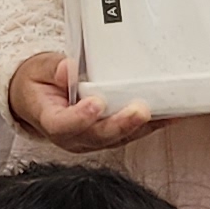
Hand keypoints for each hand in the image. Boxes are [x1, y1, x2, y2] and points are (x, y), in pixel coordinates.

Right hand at [7, 51, 163, 153]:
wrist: (39, 99)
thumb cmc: (40, 84)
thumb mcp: (40, 70)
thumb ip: (53, 69)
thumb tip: (68, 68)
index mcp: (51, 120)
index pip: (63, 125)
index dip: (81, 118)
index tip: (95, 103)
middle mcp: (74, 136)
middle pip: (98, 136)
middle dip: (121, 125)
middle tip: (139, 110)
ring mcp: (93, 139)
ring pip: (119, 138)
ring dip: (142, 127)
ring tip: (162, 112)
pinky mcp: (110, 136)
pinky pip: (132, 133)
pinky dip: (152, 125)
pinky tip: (170, 114)